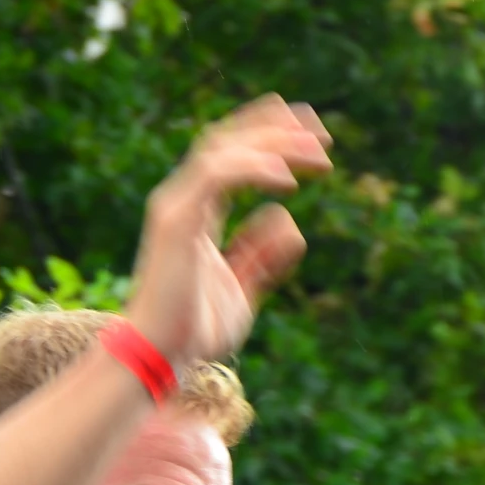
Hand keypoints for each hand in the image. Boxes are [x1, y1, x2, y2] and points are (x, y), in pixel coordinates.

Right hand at [128, 94, 332, 366]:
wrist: (161, 357)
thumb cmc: (194, 330)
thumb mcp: (242, 289)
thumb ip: (262, 256)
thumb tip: (291, 223)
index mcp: (197, 212)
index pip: (230, 154)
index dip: (270, 136)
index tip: (316, 137)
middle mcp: (182, 201)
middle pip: (226, 140)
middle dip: (276, 127)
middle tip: (323, 133)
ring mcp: (175, 207)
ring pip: (221, 150)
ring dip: (272, 143)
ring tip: (315, 153)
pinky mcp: (175, 221)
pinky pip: (215, 176)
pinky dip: (253, 169)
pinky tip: (288, 179)